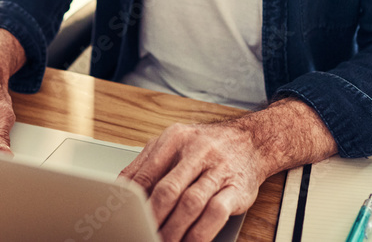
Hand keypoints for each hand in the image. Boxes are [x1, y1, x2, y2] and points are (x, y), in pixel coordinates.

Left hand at [119, 97, 336, 241]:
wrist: (252, 141)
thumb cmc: (207, 146)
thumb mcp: (174, 143)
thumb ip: (147, 164)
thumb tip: (119, 190)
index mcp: (175, 138)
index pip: (146, 173)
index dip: (132, 202)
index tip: (122, 220)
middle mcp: (197, 151)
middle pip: (168, 190)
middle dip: (152, 218)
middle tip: (142, 234)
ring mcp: (219, 169)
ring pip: (191, 203)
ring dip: (174, 229)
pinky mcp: (237, 188)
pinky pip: (216, 213)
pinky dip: (200, 232)